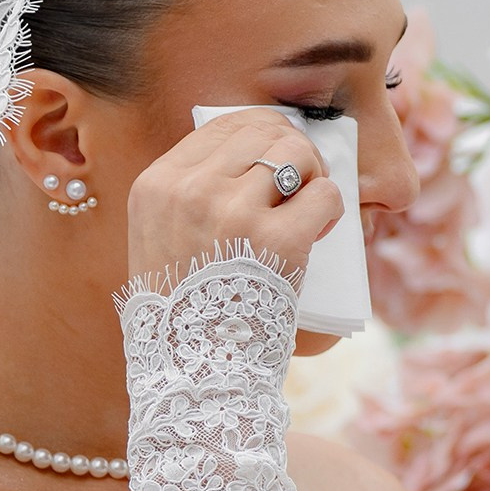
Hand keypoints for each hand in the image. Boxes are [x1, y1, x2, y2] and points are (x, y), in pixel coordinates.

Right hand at [125, 107, 343, 291]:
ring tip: (307, 210)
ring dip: (314, 176)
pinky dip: (332, 211)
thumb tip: (253, 151)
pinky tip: (318, 234)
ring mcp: (234, 212)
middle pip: (264, 131)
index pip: (223, 125)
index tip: (276, 163)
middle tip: (300, 188)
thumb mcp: (159, 235)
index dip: (262, 135)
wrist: (193, 365)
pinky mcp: (278, 239)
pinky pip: (325, 194)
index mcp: (157, 184)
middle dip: (293, 153)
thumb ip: (191, 191)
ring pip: (297, 152)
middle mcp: (191, 190)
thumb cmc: (185, 304)